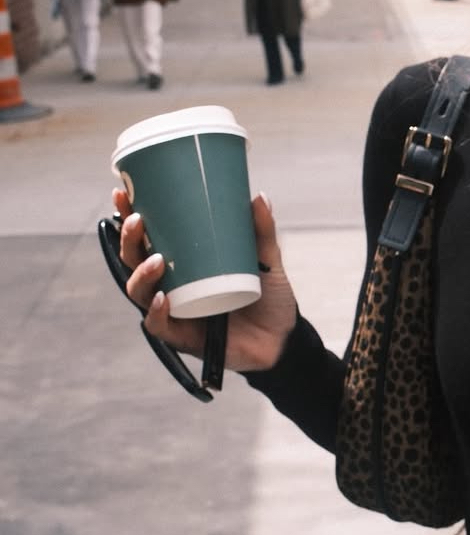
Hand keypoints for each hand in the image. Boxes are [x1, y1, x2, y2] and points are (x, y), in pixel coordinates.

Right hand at [113, 188, 296, 373]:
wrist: (283, 341)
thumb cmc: (269, 300)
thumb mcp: (267, 261)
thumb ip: (262, 232)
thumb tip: (259, 197)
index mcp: (182, 264)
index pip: (146, 238)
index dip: (127, 216)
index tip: (121, 193)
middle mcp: (171, 285)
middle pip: (133, 261)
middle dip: (128, 240)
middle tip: (138, 220)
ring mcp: (174, 311)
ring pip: (139, 292)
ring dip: (141, 274)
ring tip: (156, 259)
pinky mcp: (182, 337)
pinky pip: (158, 325)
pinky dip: (156, 312)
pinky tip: (163, 298)